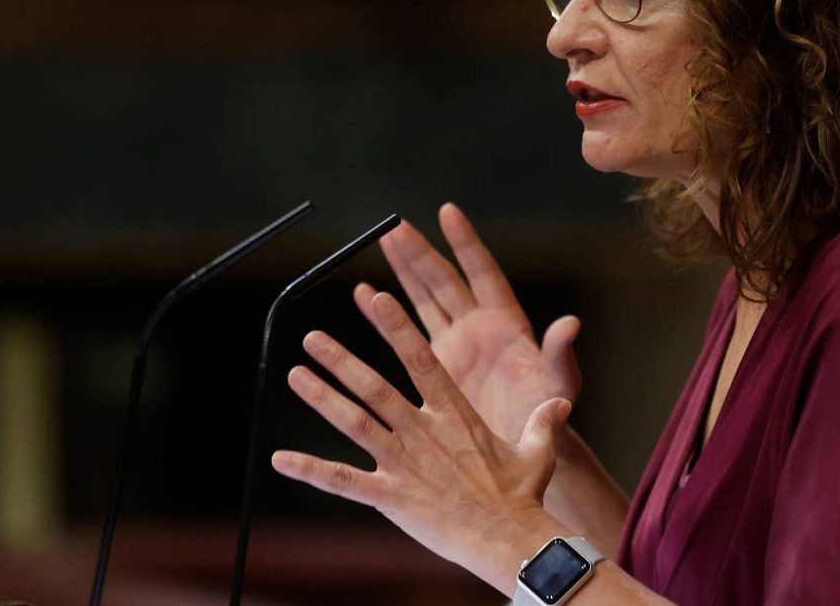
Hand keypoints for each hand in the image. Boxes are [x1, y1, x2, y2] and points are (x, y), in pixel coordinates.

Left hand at [273, 291, 571, 591]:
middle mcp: (424, 432)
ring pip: (354, 423)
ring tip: (294, 375)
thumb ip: (543, 422)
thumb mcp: (538, 451)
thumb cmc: (523, 495)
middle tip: (312, 337)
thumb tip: (560, 404)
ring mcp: (404, 463)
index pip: (421, 360)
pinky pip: (342, 481)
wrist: (509, 538)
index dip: (397, 328)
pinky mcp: (390, 497)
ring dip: (322, 398)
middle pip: (375, 387)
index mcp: (455, 415)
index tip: (376, 301)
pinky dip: (310, 470)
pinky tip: (280, 460)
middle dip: (341, 360)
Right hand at [364, 203, 580, 444]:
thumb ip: (561, 355)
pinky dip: (383, 316)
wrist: (522, 448)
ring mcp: (455, 344)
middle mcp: (479, 327)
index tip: (448, 213)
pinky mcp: (435, 366)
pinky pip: (404, 333)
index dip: (465, 244)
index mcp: (507, 324)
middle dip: (421, 252)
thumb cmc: (547, 415)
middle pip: (445, 280)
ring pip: (424, 298)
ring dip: (404, 271)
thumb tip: (571, 324)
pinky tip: (363, 295)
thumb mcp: (559, 384)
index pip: (483, 273)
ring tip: (382, 241)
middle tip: (395, 226)